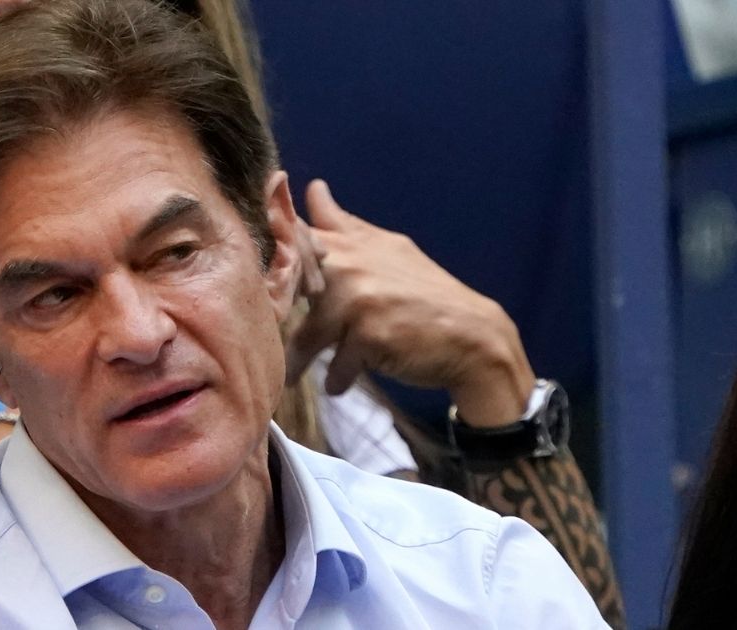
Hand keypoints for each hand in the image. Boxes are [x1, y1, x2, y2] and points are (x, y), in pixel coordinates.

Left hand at [286, 179, 534, 427]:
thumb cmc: (423, 294)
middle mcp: (351, 264)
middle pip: (289, 287)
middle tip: (272, 335)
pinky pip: (335, 366)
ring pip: (307, 336)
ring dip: (298, 362)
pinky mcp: (368, 335)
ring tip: (295, 374)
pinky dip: (337, 379)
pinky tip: (341, 382)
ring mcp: (360, 299)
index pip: (295, 235)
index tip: (264, 277)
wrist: (472, 335)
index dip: (273, 256)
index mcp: (352, 242)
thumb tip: (313, 188)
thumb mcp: (387, 249)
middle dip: (278, 315)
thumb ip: (344, 225)